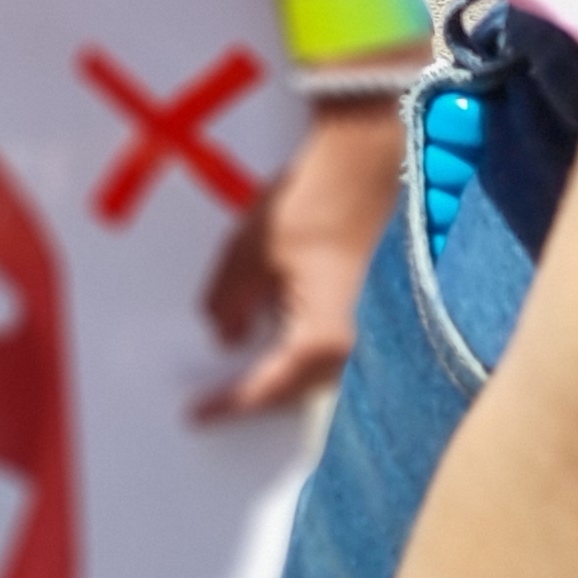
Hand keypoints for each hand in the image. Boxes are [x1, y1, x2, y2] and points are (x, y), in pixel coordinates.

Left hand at [195, 94, 401, 419]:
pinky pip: (338, 346)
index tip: (194, 416)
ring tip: (237, 371)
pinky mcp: (383, 310)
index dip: (228, 402)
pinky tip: (274, 339)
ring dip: (282, 373)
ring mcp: (379, 332)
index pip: (269, 387)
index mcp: (326, 338)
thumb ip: (227, 302)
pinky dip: (303, 351)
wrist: (374, 161)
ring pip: (321, 371)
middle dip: (257, 394)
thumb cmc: (312, 201)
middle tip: (213, 400)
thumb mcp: (248, 249)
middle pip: (299, 389)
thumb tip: (223, 340)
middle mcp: (362, 347)